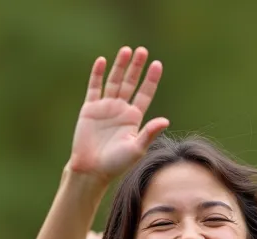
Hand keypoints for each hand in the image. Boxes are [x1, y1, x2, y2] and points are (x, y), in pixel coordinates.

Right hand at [68, 46, 169, 182]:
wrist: (91, 169)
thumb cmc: (116, 163)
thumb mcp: (136, 148)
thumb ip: (149, 133)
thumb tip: (166, 120)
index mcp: (134, 118)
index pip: (145, 93)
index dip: (151, 79)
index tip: (157, 64)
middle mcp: (121, 110)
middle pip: (130, 83)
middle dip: (136, 67)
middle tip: (142, 51)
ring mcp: (105, 107)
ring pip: (114, 81)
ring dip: (120, 66)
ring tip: (126, 50)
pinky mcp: (90, 109)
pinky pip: (94, 88)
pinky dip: (97, 74)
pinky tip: (102, 61)